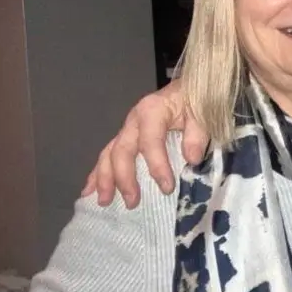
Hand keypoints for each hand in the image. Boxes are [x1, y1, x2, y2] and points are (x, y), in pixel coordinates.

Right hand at [81, 80, 209, 207]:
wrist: (188, 89)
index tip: (167, 188)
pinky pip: (107, 155)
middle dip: (124, 178)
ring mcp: (127, 129)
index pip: (151, 141)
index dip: (157, 165)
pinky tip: (89, 190)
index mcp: (153, 111)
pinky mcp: (126, 136)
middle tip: (132, 202)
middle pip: (122, 150)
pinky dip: (98, 173)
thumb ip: (197, 134)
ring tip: (104, 201)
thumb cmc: (195, 100)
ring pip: (108, 154)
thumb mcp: (202, 112)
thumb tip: (191, 159)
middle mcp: (134, 120)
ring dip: (104, 179)